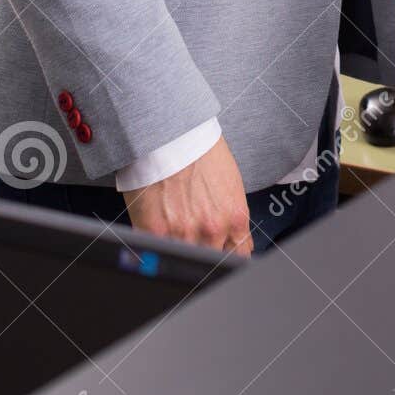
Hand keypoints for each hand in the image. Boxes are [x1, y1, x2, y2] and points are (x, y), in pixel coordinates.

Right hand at [123, 136, 252, 256]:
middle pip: (211, 260)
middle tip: (193, 236)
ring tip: (174, 227)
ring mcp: (184, 234)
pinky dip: (157, 248)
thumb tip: (238, 243)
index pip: (238, 256)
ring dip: (180, 249)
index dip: (227, 256)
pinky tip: (157, 231)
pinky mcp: (156, 233)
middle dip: (204, 252)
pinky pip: (158, 253)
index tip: (221, 255)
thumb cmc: (199, 152)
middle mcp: (213, 230)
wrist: (170, 134)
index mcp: (235, 217)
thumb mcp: (230, 185)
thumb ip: (234, 218)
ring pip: (185, 260)